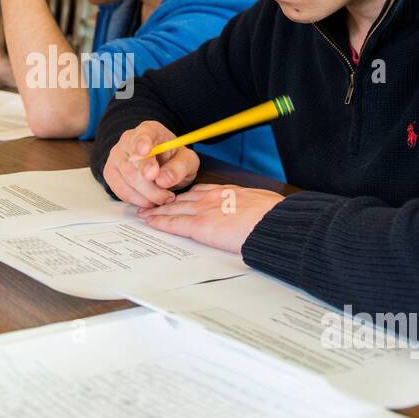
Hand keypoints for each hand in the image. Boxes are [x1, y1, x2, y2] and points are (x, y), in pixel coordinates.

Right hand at [102, 121, 200, 208]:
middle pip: (133, 165)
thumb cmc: (173, 159)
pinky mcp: (110, 173)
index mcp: (149, 131)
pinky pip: (120, 191)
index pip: (142, 135)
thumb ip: (179, 167)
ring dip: (146, 196)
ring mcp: (116, 156)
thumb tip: (163, 180)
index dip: (142, 143)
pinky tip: (150, 200)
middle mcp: (128, 140)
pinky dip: (137, 200)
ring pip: (126, 181)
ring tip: (162, 198)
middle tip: (168, 196)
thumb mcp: (187, 161)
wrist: (162, 164)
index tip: (146, 151)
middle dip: (151, 187)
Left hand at [137, 184, 283, 253]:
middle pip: (183, 199)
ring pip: (174, 209)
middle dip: (165, 201)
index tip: (177, 197)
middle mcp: (213, 197)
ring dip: (157, 211)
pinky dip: (160, 222)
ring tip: (144, 212)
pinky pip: (174, 223)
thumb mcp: (262, 204)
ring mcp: (205, 210)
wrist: (274, 223)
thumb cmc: (274, 216)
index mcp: (228, 192)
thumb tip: (253, 215)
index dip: (185, 196)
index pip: (200, 192)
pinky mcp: (201, 226)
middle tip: (151, 201)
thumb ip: (249, 207)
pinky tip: (150, 221)